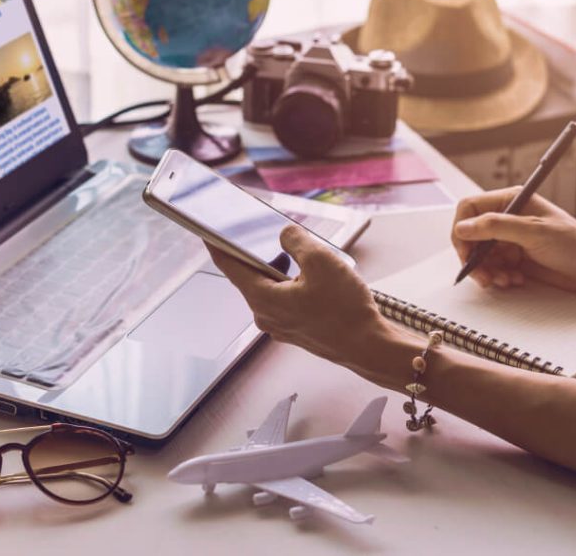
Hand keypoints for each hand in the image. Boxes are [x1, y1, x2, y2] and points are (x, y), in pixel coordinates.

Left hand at [206, 225, 392, 370]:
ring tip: (299, 253)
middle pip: (251, 276)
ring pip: (270, 288)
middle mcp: (265, 315)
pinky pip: (284, 300)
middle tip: (264, 231)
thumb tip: (284, 235)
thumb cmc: (346, 309)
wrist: (369, 347)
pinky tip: (311, 275)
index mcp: (263, 298)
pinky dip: (291, 284)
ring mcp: (280, 325)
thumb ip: (295, 241)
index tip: (206, 229)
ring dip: (280, 268)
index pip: (229, 266)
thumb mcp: (321, 261)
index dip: (216, 244)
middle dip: (258, 253)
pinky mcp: (295, 329)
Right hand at [451, 187, 575, 291]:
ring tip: (503, 280)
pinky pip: (491, 269)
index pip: (470, 208)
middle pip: (470, 235)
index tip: (465, 249)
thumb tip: (464, 227)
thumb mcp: (534, 232)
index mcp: (510, 201)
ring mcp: (508, 240)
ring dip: (486, 271)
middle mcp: (506, 219)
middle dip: (473, 257)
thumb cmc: (575, 243)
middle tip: (482, 274)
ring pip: (478, 256)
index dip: (462, 228)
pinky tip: (514, 280)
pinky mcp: (512, 259)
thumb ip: (497, 227)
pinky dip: (497, 277)